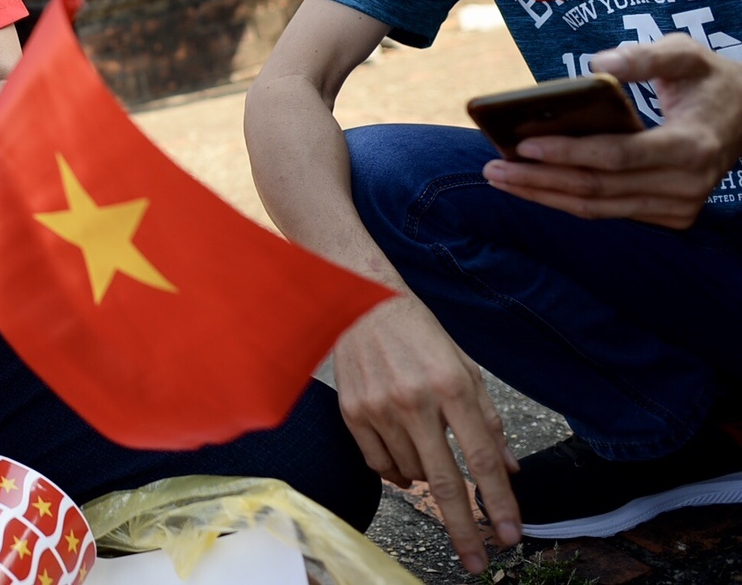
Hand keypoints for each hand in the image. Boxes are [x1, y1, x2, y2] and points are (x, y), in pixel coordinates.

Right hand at [333, 296, 518, 572]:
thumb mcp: (465, 368)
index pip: (482, 458)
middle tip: (476, 561)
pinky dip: (398, 475)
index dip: (498, 503)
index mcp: (452, 386)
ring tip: (433, 460)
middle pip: (445, 481)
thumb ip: (488, 420)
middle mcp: (415, 400)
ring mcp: (380, 408)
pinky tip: (408, 469)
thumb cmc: (420, 334)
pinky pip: (379, 465)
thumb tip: (509, 469)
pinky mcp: (353, 412)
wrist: (362, 302)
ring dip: (429, 482)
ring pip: (412, 473)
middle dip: (464, 528)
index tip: (509, 536)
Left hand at [486, 35, 741, 227]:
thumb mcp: (685, 53)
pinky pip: (608, 211)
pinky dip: (567, 199)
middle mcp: (687, 184)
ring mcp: (680, 206)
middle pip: (600, 188)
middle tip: (492, 168)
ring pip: (599, 208)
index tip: (523, 143)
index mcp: (691, 145)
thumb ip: (645, 56)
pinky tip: (532, 185)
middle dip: (540, 180)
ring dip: (545, 196)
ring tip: (499, 179)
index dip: (568, 152)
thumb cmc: (706, 79)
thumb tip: (597, 64)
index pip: (618, 156)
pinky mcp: (670, 215)